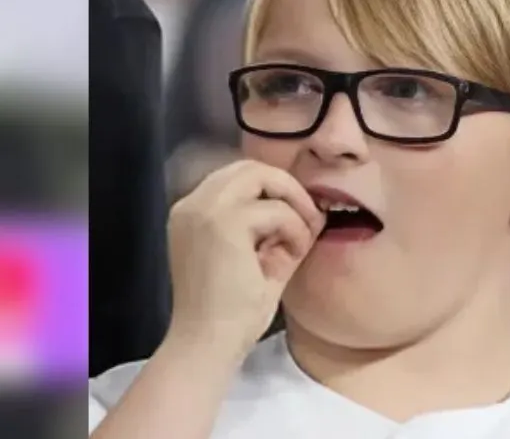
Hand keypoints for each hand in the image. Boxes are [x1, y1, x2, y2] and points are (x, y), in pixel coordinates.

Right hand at [163, 159, 325, 363]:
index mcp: (193, 213)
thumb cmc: (233, 311)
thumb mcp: (261, 257)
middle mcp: (190, 205)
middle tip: (307, 221)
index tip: (296, 219)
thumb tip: (316, 207)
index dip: (275, 190)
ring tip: (298, 240)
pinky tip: (292, 254)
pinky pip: (276, 210)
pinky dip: (294, 229)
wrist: (208, 345)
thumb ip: (280, 228)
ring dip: (292, 204)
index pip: (239, 176)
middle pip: (251, 167)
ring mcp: (202, 211)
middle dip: (288, 188)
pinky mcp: (221, 225)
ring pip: (263, 177)